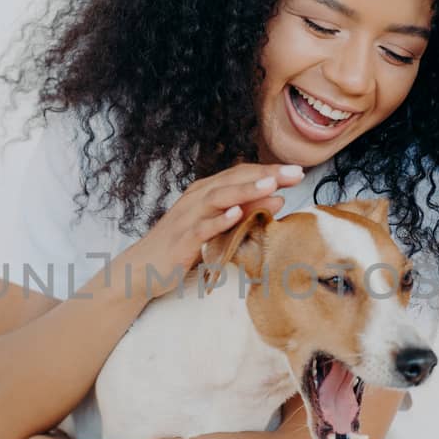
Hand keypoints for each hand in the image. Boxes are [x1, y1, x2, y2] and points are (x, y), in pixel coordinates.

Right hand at [128, 161, 304, 298]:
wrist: (141, 268)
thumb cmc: (182, 247)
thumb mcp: (216, 226)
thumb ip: (243, 212)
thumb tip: (277, 199)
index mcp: (205, 192)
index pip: (241, 174)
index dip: (269, 170)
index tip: (297, 172)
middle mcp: (197, 199)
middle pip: (234, 179)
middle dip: (266, 174)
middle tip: (295, 173)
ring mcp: (188, 217)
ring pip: (219, 197)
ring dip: (246, 190)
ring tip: (271, 185)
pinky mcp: (181, 239)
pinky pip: (202, 227)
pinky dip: (219, 220)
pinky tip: (236, 214)